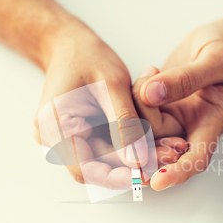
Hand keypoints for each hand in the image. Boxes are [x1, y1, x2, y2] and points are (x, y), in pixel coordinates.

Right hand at [34, 24, 182, 188]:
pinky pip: (106, 148)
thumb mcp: (112, 85)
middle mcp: (55, 138)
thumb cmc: (87, 57)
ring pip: (105, 159)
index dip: (117, 177)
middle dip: (134, 165)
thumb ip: (125, 124)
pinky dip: (129, 146)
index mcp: (54, 126)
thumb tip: (139, 161)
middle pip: (98, 166)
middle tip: (168, 157)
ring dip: (135, 157)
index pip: (86, 169)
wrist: (71, 45)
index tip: (146, 177)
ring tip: (168, 149)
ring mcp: (67, 138)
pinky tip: (153, 141)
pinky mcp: (80, 136)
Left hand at [135, 17, 222, 189]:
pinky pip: (138, 108)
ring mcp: (173, 115)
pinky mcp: (159, 104)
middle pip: (160, 143)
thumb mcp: (215, 61)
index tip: (157, 181)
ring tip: (152, 72)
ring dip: (138, 102)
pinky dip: (135, 93)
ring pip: (144, 125)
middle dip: (145, 127)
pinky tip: (147, 73)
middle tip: (142, 94)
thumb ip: (186, 79)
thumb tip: (151, 94)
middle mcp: (189, 125)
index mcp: (211, 122)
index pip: (197, 157)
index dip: (178, 172)